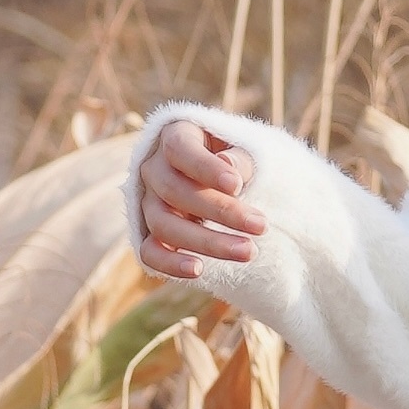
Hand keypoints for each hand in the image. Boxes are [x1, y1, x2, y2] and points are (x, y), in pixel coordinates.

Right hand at [138, 114, 265, 282]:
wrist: (220, 183)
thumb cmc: (234, 160)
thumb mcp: (243, 150)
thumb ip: (239, 158)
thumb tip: (229, 167)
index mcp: (174, 137)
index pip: (180, 149)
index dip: (206, 168)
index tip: (237, 186)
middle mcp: (153, 169)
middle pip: (174, 191)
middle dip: (221, 211)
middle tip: (261, 226)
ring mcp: (148, 204)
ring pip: (164, 225)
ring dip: (207, 242)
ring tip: (249, 251)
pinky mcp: (149, 234)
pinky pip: (150, 252)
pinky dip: (171, 264)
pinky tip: (199, 270)